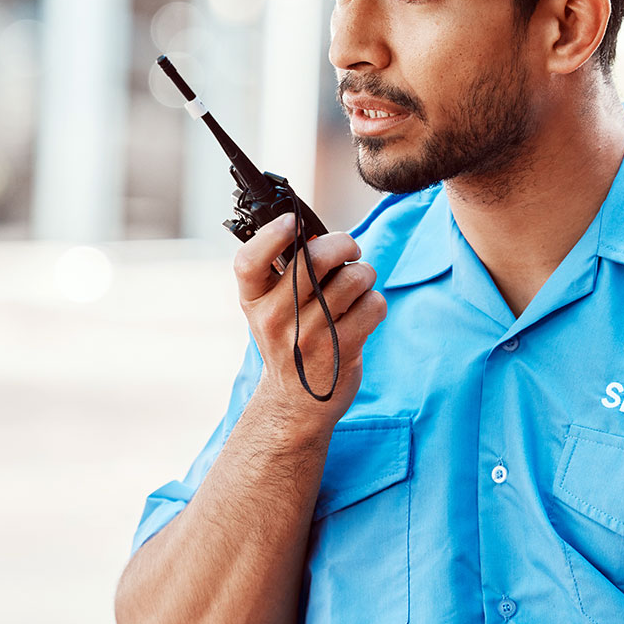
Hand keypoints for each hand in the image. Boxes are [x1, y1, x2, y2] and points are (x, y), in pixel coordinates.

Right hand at [233, 213, 386, 424]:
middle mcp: (275, 318)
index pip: (248, 261)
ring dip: (364, 275)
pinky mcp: (341, 350)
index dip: (270, 235)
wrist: (296, 403)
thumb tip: (316, 233)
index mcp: (253, 301)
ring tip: (356, 288)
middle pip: (316, 258)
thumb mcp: (269, 308)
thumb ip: (283, 272)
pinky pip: (373, 304)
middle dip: (343, 244)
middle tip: (350, 251)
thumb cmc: (288, 340)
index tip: (292, 220)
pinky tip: (362, 313)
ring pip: (354, 278)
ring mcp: (308, 336)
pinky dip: (375, 302)